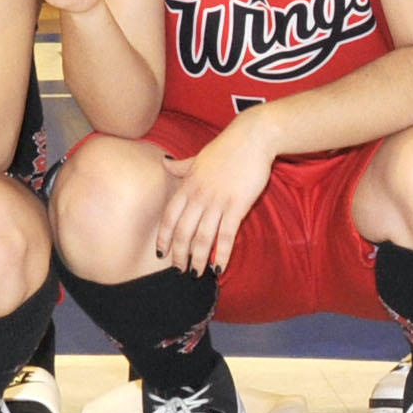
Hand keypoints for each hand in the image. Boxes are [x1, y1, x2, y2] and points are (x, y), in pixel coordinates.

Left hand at [152, 118, 274, 274]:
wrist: (252, 138)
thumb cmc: (226, 148)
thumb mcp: (198, 157)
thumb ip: (181, 166)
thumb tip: (164, 163)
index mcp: (187, 184)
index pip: (169, 217)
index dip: (163, 237)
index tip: (160, 253)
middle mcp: (198, 196)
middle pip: (183, 233)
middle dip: (179, 255)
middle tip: (179, 270)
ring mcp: (217, 202)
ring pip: (202, 238)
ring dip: (198, 260)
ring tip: (197, 274)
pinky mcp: (237, 206)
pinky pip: (226, 236)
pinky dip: (221, 254)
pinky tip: (219, 267)